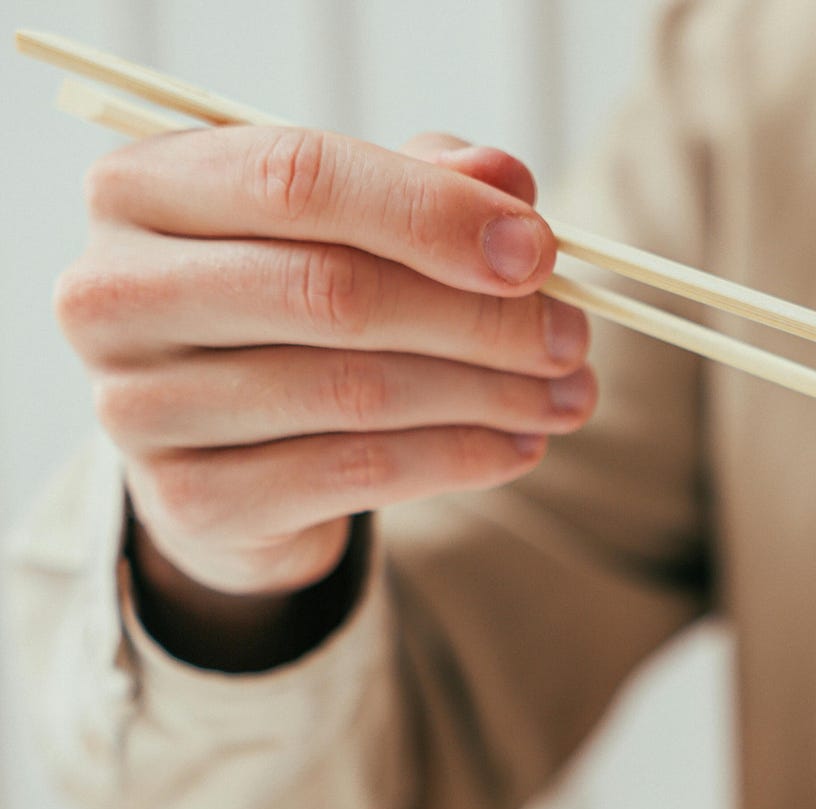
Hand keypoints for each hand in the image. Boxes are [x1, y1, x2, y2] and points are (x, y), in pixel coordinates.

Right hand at [55, 127, 594, 659]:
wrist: (223, 447)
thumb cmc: (292, 305)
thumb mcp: (350, 225)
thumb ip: (423, 186)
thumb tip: (509, 178)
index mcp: (146, 186)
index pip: (301, 178)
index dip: (434, 214)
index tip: (540, 254)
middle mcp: (117, 291)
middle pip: (334, 293)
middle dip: (480, 319)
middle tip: (572, 339)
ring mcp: (140, 404)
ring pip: (355, 393)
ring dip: (488, 396)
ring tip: (568, 397)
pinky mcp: (190, 498)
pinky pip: (354, 476)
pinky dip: (457, 460)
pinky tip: (518, 447)